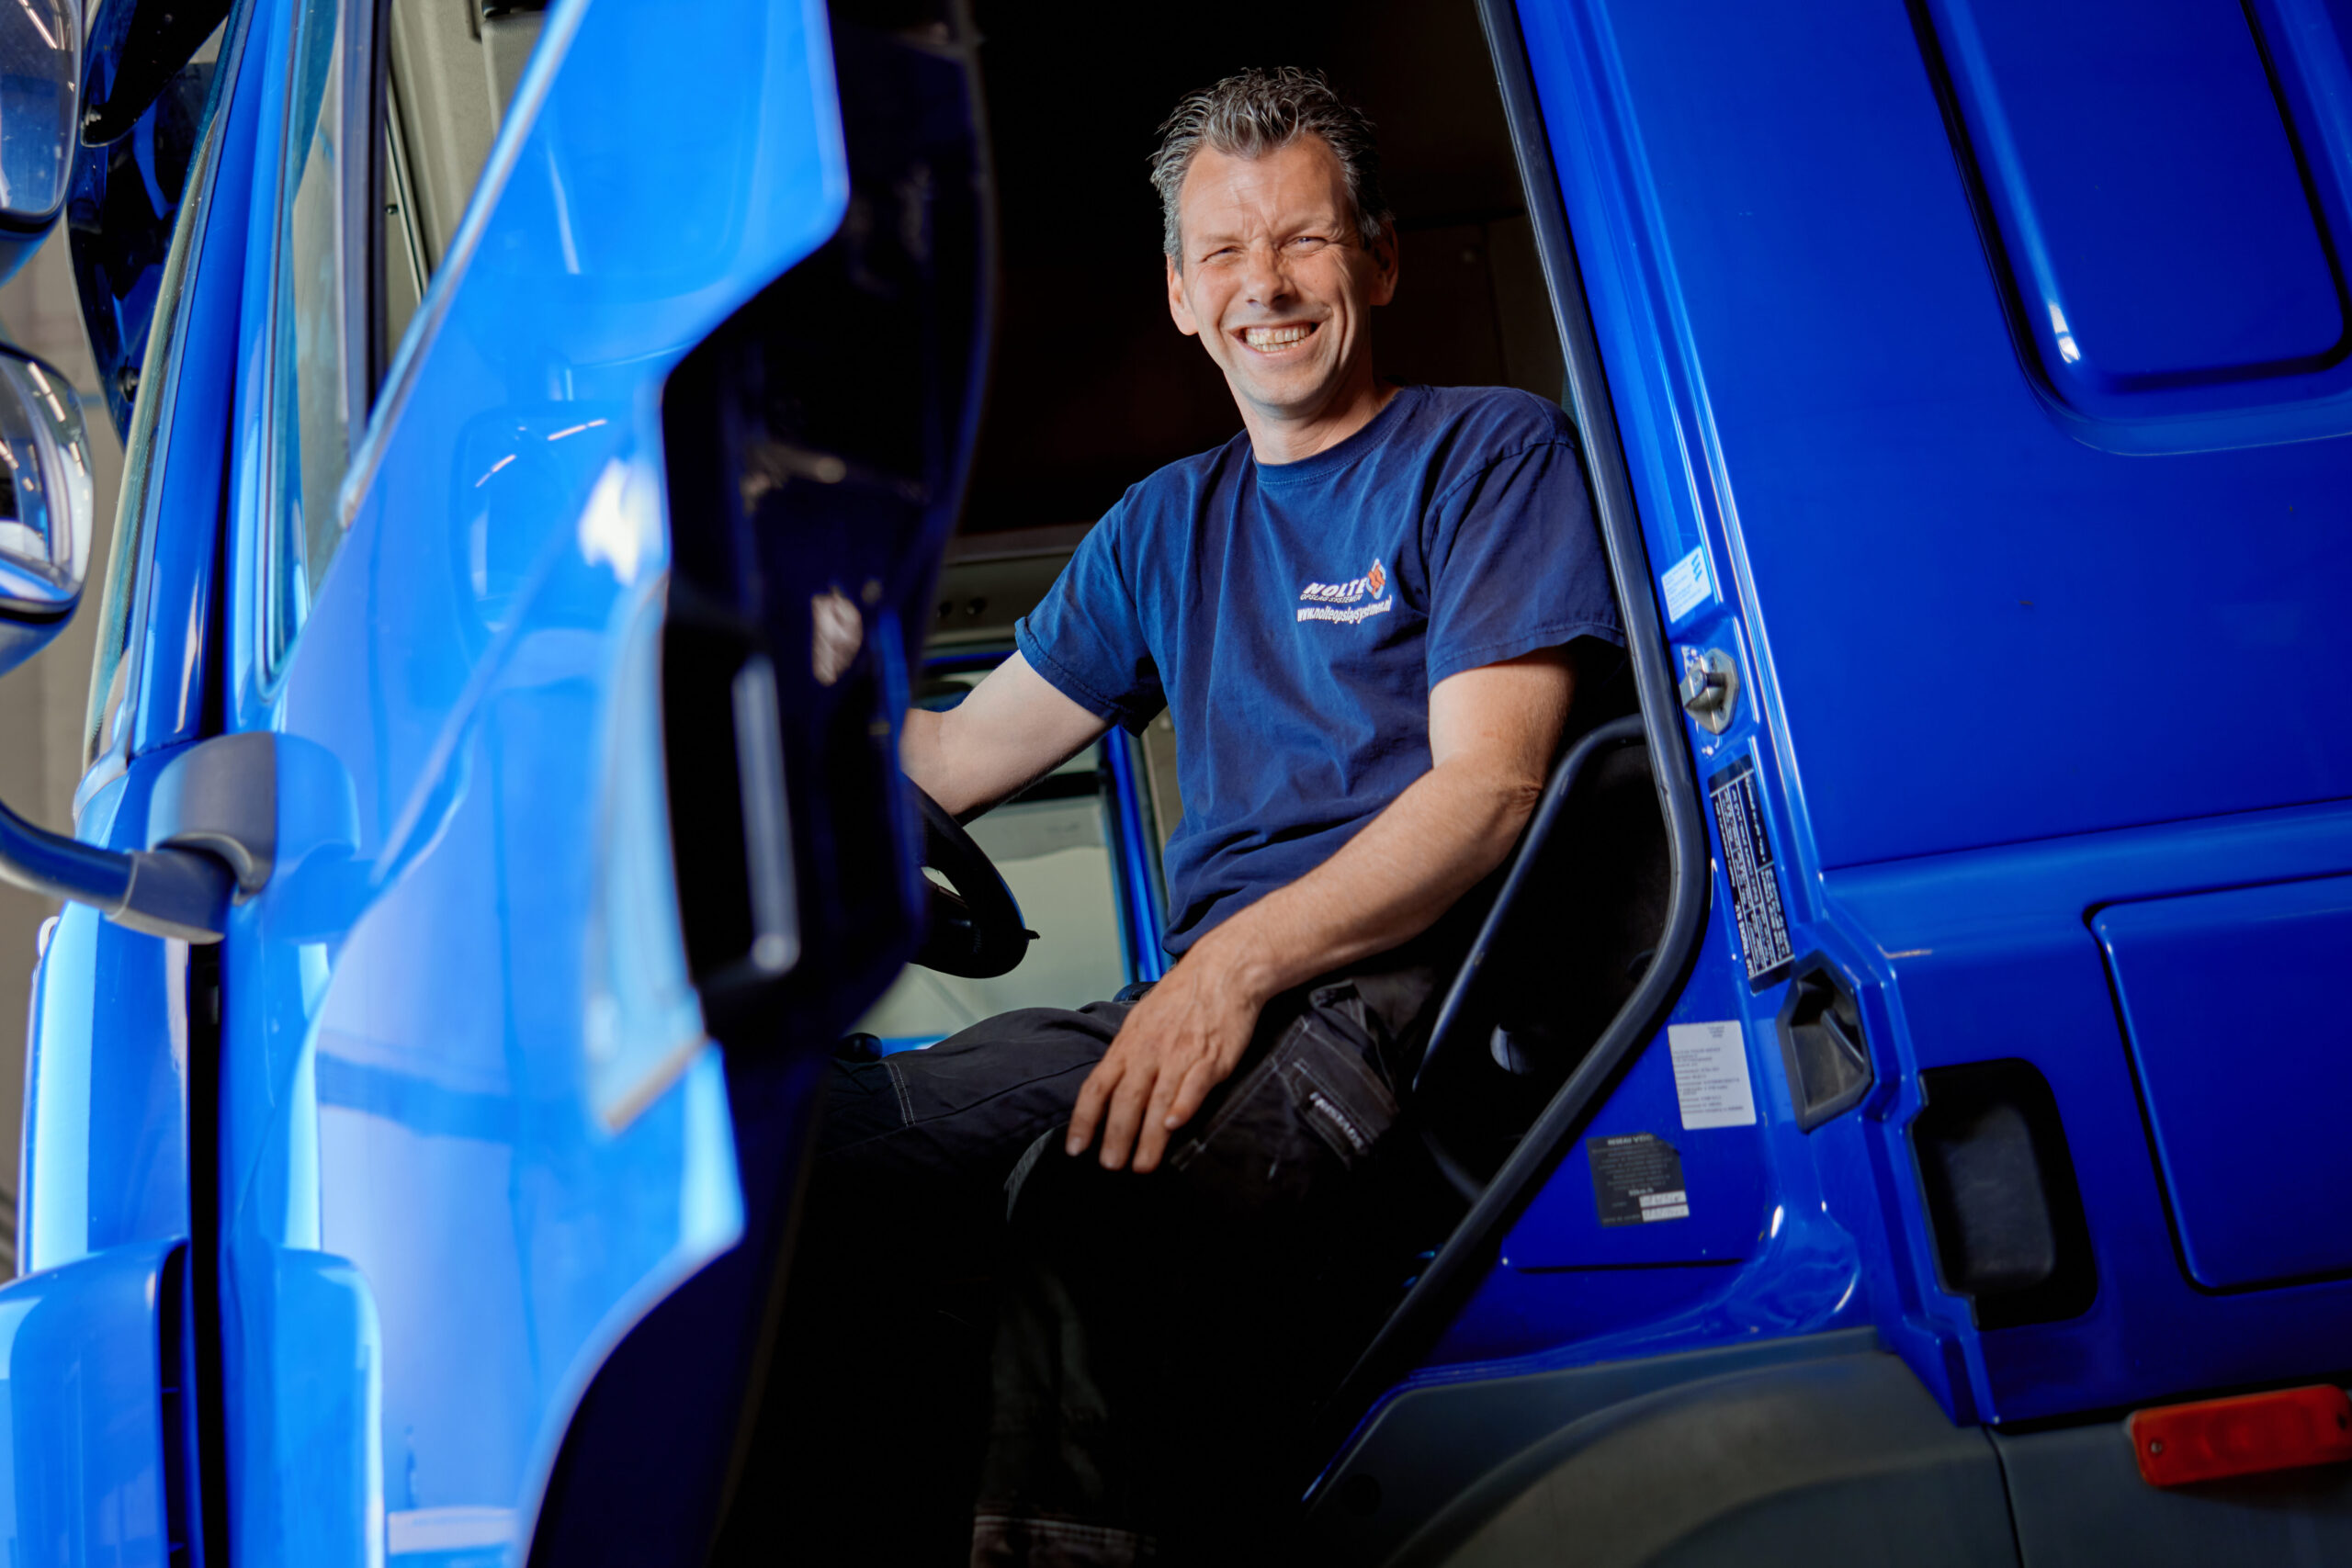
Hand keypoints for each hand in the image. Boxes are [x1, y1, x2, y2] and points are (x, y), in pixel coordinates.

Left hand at [1066, 951, 1265, 1172]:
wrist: (1222, 971)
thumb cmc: (1181, 998)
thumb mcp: (1141, 1021)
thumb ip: (1127, 1055)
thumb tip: (1109, 1088)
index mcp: (1128, 1045)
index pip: (1097, 1086)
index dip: (1084, 1119)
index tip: (1076, 1148)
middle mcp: (1149, 1052)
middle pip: (1126, 1099)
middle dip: (1115, 1136)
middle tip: (1110, 1166)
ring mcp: (1180, 1054)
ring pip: (1159, 1100)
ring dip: (1148, 1136)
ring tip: (1142, 1165)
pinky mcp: (1212, 1057)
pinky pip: (1195, 1084)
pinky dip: (1184, 1104)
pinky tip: (1175, 1124)